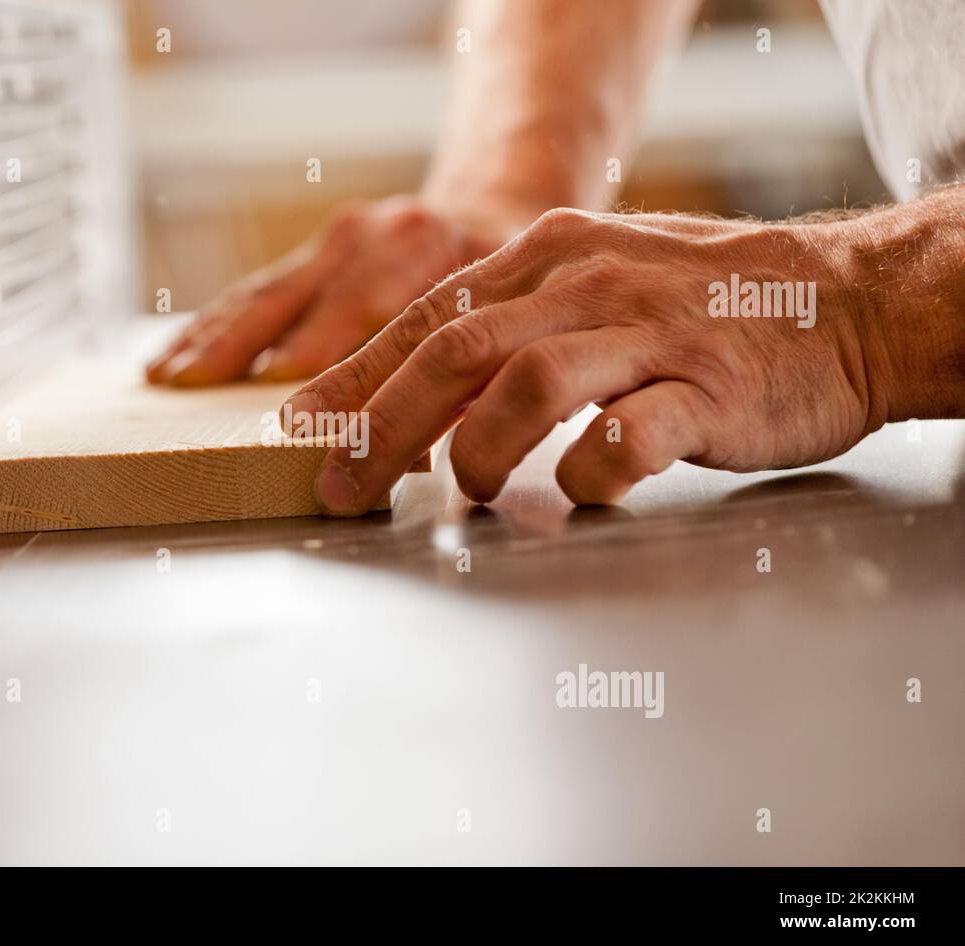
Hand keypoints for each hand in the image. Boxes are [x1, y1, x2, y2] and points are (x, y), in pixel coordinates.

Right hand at [145, 197, 501, 385]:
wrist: (485, 213)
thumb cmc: (502, 280)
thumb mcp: (507, 313)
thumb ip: (467, 364)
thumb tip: (419, 437)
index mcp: (428, 246)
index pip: (371, 304)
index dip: (326, 345)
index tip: (288, 384)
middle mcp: (372, 237)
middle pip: (297, 295)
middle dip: (243, 344)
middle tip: (198, 386)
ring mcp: (334, 242)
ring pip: (262, 294)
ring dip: (211, 338)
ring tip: (167, 378)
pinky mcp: (310, 255)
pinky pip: (251, 293)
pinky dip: (208, 326)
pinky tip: (170, 356)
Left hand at [285, 201, 963, 512]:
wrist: (840, 300)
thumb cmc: (698, 305)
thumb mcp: (590, 283)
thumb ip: (508, 324)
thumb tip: (409, 392)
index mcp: (548, 254)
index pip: (428, 317)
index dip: (357, 376)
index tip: (304, 428)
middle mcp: (589, 284)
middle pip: (457, 351)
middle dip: (381, 425)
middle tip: (342, 486)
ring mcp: (650, 334)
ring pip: (531, 383)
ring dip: (481, 448)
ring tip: (471, 491)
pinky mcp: (708, 390)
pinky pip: (632, 433)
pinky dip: (592, 469)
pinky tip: (582, 490)